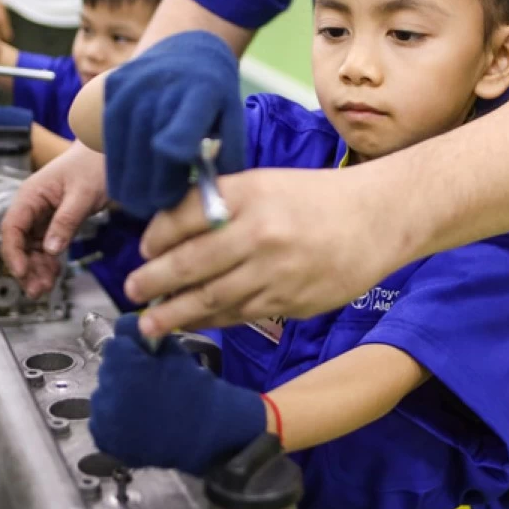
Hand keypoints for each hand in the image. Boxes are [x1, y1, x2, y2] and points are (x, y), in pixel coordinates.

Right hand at [0, 142, 107, 297]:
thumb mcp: (81, 195)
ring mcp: (43, 215)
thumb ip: (65, 222)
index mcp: (31, 195)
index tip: (21, 272)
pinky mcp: (56, 222)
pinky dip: (49, 262)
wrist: (109, 152)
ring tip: (44, 287)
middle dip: (25, 267)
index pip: (11, 228)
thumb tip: (50, 248)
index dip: (13, 253)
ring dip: (36, 269)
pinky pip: (47, 246)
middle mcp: (33, 206)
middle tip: (35, 289)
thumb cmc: (94, 163)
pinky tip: (53, 274)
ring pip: (32, 248)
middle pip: (19, 243)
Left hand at [88, 315, 264, 475]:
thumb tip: (128, 324)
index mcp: (122, 365)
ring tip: (142, 405)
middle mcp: (106, 390)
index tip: (144, 358)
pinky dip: (114, 420)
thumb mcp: (172, 353)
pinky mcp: (105, 439)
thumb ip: (145, 336)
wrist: (205, 432)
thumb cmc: (193, 389)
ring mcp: (103, 418)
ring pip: (103, 395)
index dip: (131, 350)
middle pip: (108, 370)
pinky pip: (102, 422)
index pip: (115, 346)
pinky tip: (135, 422)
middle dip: (123, 372)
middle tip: (146, 382)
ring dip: (117, 396)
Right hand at [103, 31, 244, 218]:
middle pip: (148, 149)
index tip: (172, 195)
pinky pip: (107, 136)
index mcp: (200, 92)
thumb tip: (214, 201)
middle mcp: (162, 85)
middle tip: (155, 211)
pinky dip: (115, 164)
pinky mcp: (111, 88)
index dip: (172, 170)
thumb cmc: (214, 94)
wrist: (187, 50)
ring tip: (140, 205)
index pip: (179, 134)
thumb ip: (227, 158)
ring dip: (129, 182)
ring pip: (123, 147)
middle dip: (151, 189)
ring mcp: (133, 85)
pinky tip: (125, 183)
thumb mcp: (232, 119)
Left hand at [124, 166, 402, 336]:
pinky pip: (240, 314)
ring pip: (212, 297)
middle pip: (191, 262)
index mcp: (250, 194)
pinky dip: (212, 320)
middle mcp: (259, 233)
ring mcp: (276, 271)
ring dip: (175, 312)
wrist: (377, 220)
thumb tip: (172, 227)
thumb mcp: (267, 183)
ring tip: (150, 324)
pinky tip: (194, 323)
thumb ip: (222, 202)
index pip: (186, 216)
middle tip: (132, 291)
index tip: (145, 248)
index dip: (158, 236)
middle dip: (154, 281)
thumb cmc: (317, 199)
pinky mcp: (290, 301)